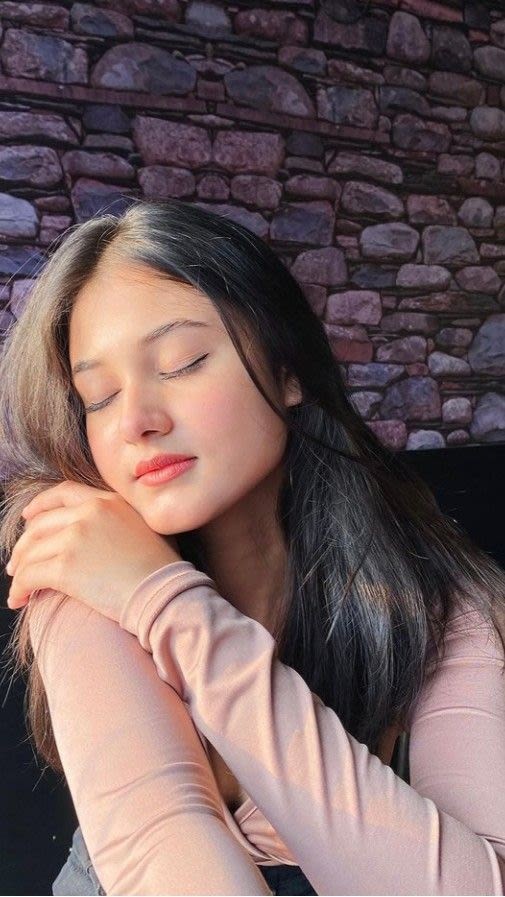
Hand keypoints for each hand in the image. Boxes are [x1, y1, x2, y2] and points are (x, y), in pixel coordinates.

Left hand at [5, 480, 180, 621]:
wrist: (165, 593)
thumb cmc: (161, 569)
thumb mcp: (143, 528)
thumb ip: (116, 522)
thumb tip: (91, 537)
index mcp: (108, 501)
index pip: (63, 493)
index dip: (40, 505)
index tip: (28, 517)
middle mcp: (89, 513)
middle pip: (40, 525)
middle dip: (23, 546)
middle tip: (17, 564)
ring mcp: (75, 537)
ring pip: (31, 552)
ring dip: (19, 571)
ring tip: (18, 588)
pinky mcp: (65, 566)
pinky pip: (29, 575)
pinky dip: (19, 588)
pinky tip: (20, 600)